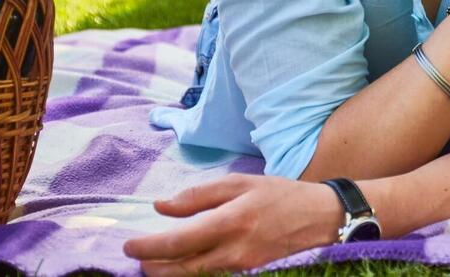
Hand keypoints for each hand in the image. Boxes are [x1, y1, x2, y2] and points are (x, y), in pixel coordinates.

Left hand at [123, 174, 342, 275]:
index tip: (129, 244)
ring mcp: (240, 267)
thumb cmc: (280, 195)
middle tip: (136, 256)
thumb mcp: (241, 183)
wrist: (320, 218)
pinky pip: (210, 276)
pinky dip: (190, 271)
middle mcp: (232, 251)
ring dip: (169, 271)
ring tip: (154, 262)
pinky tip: (182, 263)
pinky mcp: (246, 273)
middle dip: (152, 266)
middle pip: (180, 269)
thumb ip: (200, 195)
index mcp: (229, 222)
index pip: (177, 242)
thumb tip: (162, 207)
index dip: (148, 247)